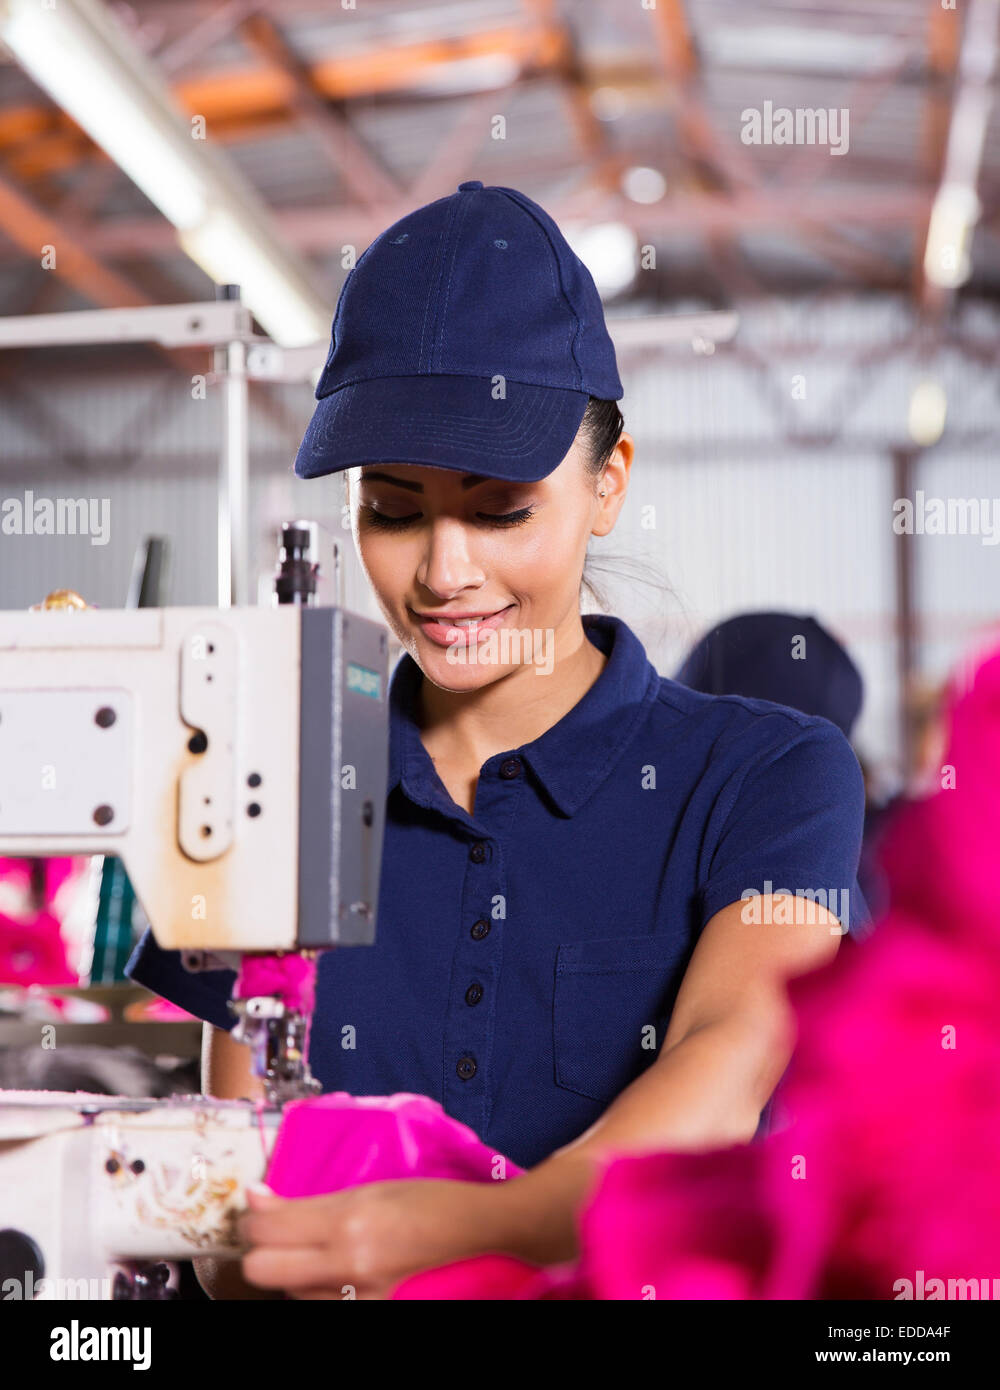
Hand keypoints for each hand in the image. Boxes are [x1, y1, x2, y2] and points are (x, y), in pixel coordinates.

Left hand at [237, 1177, 515, 1300]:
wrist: (476, 1232)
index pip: (267, 1228)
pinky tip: (334, 1270)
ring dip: (291, 1271)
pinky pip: (317, 1304)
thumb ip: (309, 1198)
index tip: (260, 1206)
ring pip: (287, 1292)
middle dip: (261, 1248)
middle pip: (261, 1270)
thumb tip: (257, 1195)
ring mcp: (358, 1295)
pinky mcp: (369, 1310)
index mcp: (349, 1219)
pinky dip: (316, 1288)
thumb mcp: (369, 1186)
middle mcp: (348, 1262)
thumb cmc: (428, 1198)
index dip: (254, 1216)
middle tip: (276, 1231)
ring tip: (317, 1249)